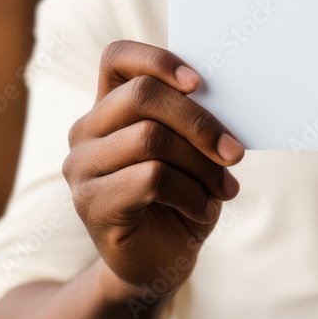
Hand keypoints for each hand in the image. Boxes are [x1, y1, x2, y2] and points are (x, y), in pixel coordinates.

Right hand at [63, 41, 244, 296]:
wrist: (161, 260)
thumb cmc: (182, 197)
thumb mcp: (194, 153)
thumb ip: (194, 121)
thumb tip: (228, 99)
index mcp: (111, 107)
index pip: (117, 58)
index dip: (157, 59)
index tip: (199, 82)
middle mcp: (87, 130)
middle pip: (142, 96)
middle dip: (199, 122)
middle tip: (235, 152)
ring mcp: (82, 167)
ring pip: (150, 138)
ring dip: (201, 165)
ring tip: (223, 188)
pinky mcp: (90, 202)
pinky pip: (151, 179)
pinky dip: (191, 194)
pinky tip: (202, 211)